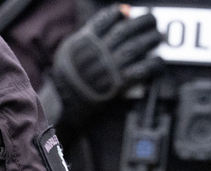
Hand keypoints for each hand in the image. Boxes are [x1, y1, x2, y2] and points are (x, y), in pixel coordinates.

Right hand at [51, 4, 162, 122]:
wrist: (65, 104)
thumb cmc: (68, 76)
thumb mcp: (69, 51)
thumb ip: (87, 34)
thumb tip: (114, 18)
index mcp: (84, 44)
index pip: (104, 21)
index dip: (117, 13)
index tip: (125, 12)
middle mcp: (97, 54)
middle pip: (125, 31)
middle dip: (143, 22)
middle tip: (152, 20)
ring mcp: (108, 69)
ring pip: (136, 47)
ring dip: (151, 39)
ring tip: (159, 36)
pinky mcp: (118, 84)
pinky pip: (141, 70)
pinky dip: (153, 64)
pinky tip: (158, 61)